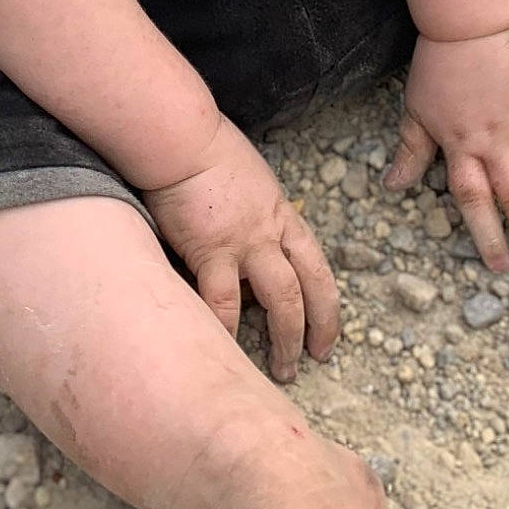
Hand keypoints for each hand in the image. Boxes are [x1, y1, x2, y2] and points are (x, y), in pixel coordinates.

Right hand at [142, 116, 338, 382]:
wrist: (181, 138)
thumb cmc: (204, 150)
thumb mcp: (246, 179)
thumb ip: (250, 212)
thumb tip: (245, 239)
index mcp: (281, 214)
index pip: (316, 266)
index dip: (327, 303)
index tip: (327, 333)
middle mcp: (271, 232)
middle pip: (307, 287)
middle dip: (315, 328)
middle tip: (312, 359)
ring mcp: (244, 243)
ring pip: (282, 299)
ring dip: (286, 338)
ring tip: (283, 370)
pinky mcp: (211, 251)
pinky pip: (223, 301)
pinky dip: (225, 329)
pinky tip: (224, 350)